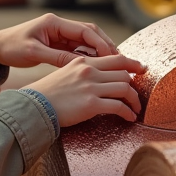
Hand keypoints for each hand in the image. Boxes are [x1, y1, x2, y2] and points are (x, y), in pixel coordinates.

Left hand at [0, 13, 118, 69]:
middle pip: (90, 34)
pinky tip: (98, 67)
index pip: (85, 31)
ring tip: (114, 66)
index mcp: (54, 23)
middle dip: (106, 46)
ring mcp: (59, 34)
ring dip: (99, 52)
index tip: (114, 57)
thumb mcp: (34, 54)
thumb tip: (79, 66)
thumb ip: (57, 58)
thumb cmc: (11, 47)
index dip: (102, 44)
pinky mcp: (57, 43)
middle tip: (121, 62)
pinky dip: (89, 57)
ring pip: (86, 42)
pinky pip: (77, 49)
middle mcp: (59, 26)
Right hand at [30, 55, 144, 125]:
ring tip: (135, 109)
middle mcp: (89, 71)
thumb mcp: (65, 73)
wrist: (34, 105)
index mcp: (83, 62)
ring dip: (134, 100)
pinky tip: (129, 117)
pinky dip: (128, 112)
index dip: (133, 63)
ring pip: (125, 88)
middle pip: (124, 73)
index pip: (116, 58)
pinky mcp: (91, 104)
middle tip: (136, 95)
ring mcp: (91, 87)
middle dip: (135, 85)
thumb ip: (83, 72)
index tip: (141, 69)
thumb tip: (99, 78)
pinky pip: (119, 106)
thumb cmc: (47, 93)